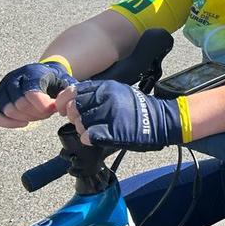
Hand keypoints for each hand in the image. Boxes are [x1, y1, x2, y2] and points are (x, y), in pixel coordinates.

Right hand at [0, 60, 73, 127]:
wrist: (42, 74)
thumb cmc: (55, 81)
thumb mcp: (66, 82)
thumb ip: (67, 93)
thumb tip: (62, 107)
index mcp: (31, 72)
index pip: (31, 93)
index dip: (44, 107)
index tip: (54, 109)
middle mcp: (12, 78)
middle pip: (20, 104)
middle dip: (37, 114)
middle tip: (47, 113)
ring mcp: (1, 89)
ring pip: (8, 111)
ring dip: (26, 118)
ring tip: (37, 115)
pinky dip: (7, 123)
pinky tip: (24, 123)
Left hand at [57, 81, 182, 150]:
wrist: (161, 120)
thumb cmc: (140, 108)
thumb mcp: (119, 91)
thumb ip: (98, 93)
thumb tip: (76, 99)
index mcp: (106, 87)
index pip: (73, 91)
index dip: (63, 101)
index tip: (62, 108)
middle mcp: (105, 99)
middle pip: (73, 108)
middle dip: (73, 116)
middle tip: (81, 121)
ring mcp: (108, 115)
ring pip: (79, 123)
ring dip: (82, 128)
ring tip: (92, 130)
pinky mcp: (112, 132)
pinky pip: (88, 136)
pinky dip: (88, 138)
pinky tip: (94, 137)